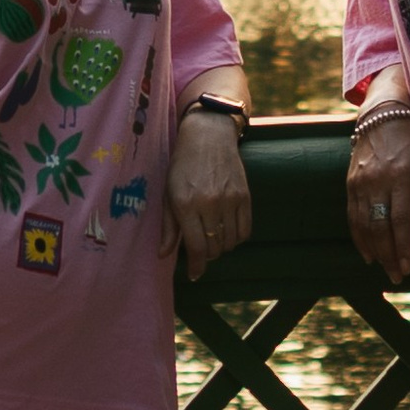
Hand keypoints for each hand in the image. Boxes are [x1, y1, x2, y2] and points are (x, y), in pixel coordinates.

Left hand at [162, 108, 252, 276]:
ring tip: (213, 237)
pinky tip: (227, 231)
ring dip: (221, 247)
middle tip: (200, 248)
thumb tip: (164, 255)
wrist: (208, 135)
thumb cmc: (183, 164)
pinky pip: (245, 231)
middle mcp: (209, 204)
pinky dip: (237, 237)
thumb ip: (168, 226)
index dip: (196, 266)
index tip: (194, 274)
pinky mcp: (245, 196)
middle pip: (214, 248)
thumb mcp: (168, 193)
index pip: (196, 247)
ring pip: (230, 242)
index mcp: (186, 204)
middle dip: (206, 255)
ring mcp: (230, 200)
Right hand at [346, 99, 409, 285]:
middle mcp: (377, 181)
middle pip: (379, 228)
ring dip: (374, 250)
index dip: (403, 247)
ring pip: (364, 225)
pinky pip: (352, 216)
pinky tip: (367, 253)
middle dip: (388, 256)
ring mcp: (360, 183)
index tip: (408, 268)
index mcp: (400, 177)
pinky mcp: (350, 183)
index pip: (400, 220)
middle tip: (396, 277)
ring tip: (384, 268)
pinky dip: (358, 237)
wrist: (383, 114)